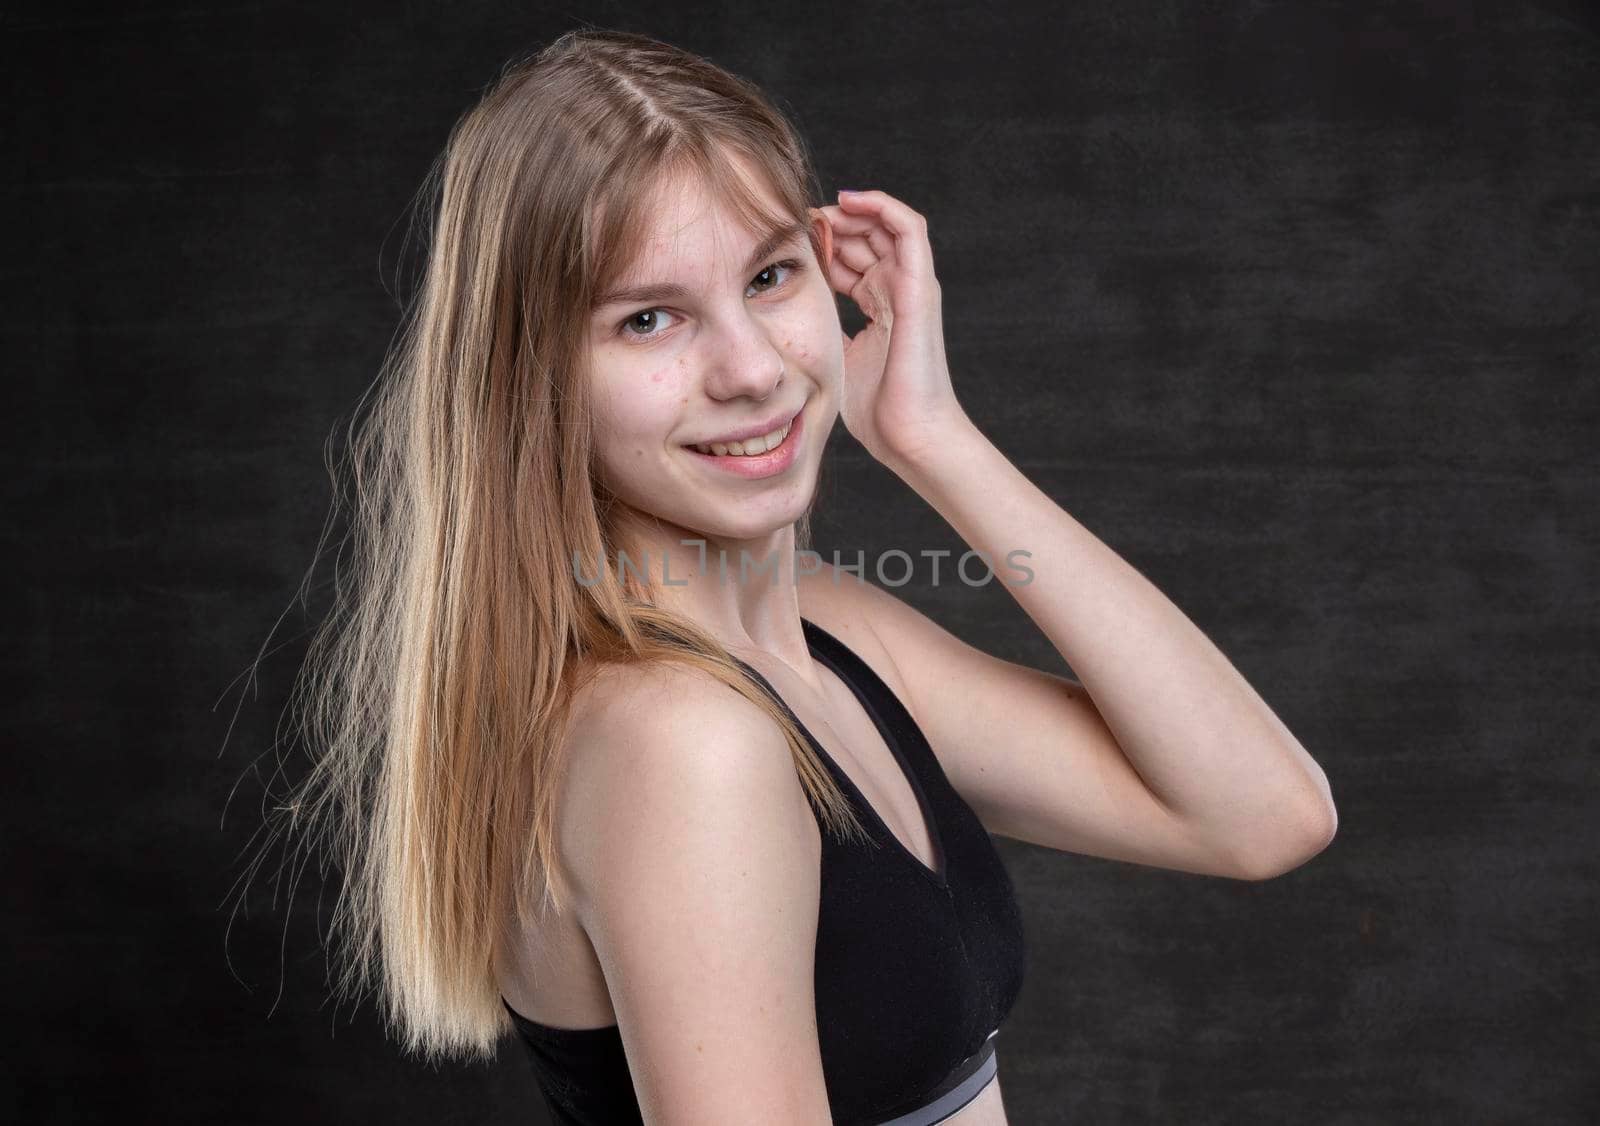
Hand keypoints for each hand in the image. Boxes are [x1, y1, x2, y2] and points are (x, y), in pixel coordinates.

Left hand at [816, 190, 969, 472]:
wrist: (909, 435)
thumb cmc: (877, 410)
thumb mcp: (835, 359)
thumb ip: (822, 332)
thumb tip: (788, 319)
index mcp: (880, 306)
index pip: (851, 258)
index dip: (820, 244)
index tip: (785, 241)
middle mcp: (897, 290)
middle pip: (864, 236)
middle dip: (830, 223)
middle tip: (794, 221)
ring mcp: (911, 286)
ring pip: (884, 224)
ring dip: (851, 210)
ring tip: (817, 209)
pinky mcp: (920, 286)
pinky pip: (908, 227)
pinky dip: (881, 205)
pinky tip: (846, 201)